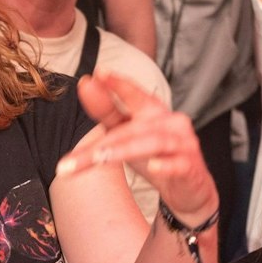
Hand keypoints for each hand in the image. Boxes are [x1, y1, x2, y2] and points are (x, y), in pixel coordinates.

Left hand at [56, 71, 217, 225]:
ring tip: (98, 159)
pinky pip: (179, 164)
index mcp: (152, 110)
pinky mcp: (191, 167)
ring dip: (123, 151)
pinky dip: (166, 165)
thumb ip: (107, 110)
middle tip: (69, 162)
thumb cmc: (154, 155)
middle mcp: (170, 122)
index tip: (98, 74)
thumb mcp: (127, 132)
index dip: (118, 83)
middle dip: (99, 147)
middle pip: (131, 130)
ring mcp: (183, 143)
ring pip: (152, 142)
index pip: (133, 94)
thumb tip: (85, 82)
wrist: (189, 189)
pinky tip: (153, 167)